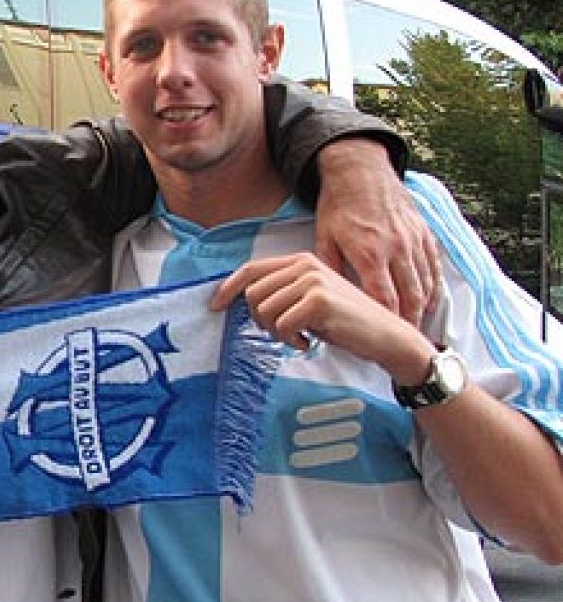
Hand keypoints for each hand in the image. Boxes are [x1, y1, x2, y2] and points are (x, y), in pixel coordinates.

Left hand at [212, 252, 433, 382]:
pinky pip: (281, 325)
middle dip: (261, 320)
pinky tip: (309, 340)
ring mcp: (312, 280)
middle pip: (253, 294)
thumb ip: (281, 294)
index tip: (215, 306)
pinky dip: (290, 340)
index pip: (251, 269)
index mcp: (300, 261)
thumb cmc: (345, 322)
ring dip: (277, 332)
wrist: (385, 335)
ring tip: (300, 335)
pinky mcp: (319, 300)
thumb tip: (243, 300)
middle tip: (284, 332)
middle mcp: (304, 265)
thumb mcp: (308, 301)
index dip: (228, 288)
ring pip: (264, 311)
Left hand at [312, 138, 439, 324]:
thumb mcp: (325, 237)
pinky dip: (434, 289)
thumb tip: (320, 299)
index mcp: (369, 252)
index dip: (388, 322)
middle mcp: (396, 248)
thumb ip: (329, 268)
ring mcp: (414, 241)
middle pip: (411, 296)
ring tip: (417, 328)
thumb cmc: (339, 206)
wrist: (362, 171)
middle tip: (406, 342)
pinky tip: (430, 303)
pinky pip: (434, 267)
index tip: (387, 339)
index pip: (383, 298)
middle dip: (409, 322)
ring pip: (426, 284)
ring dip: (424, 309)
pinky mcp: (424, 233)